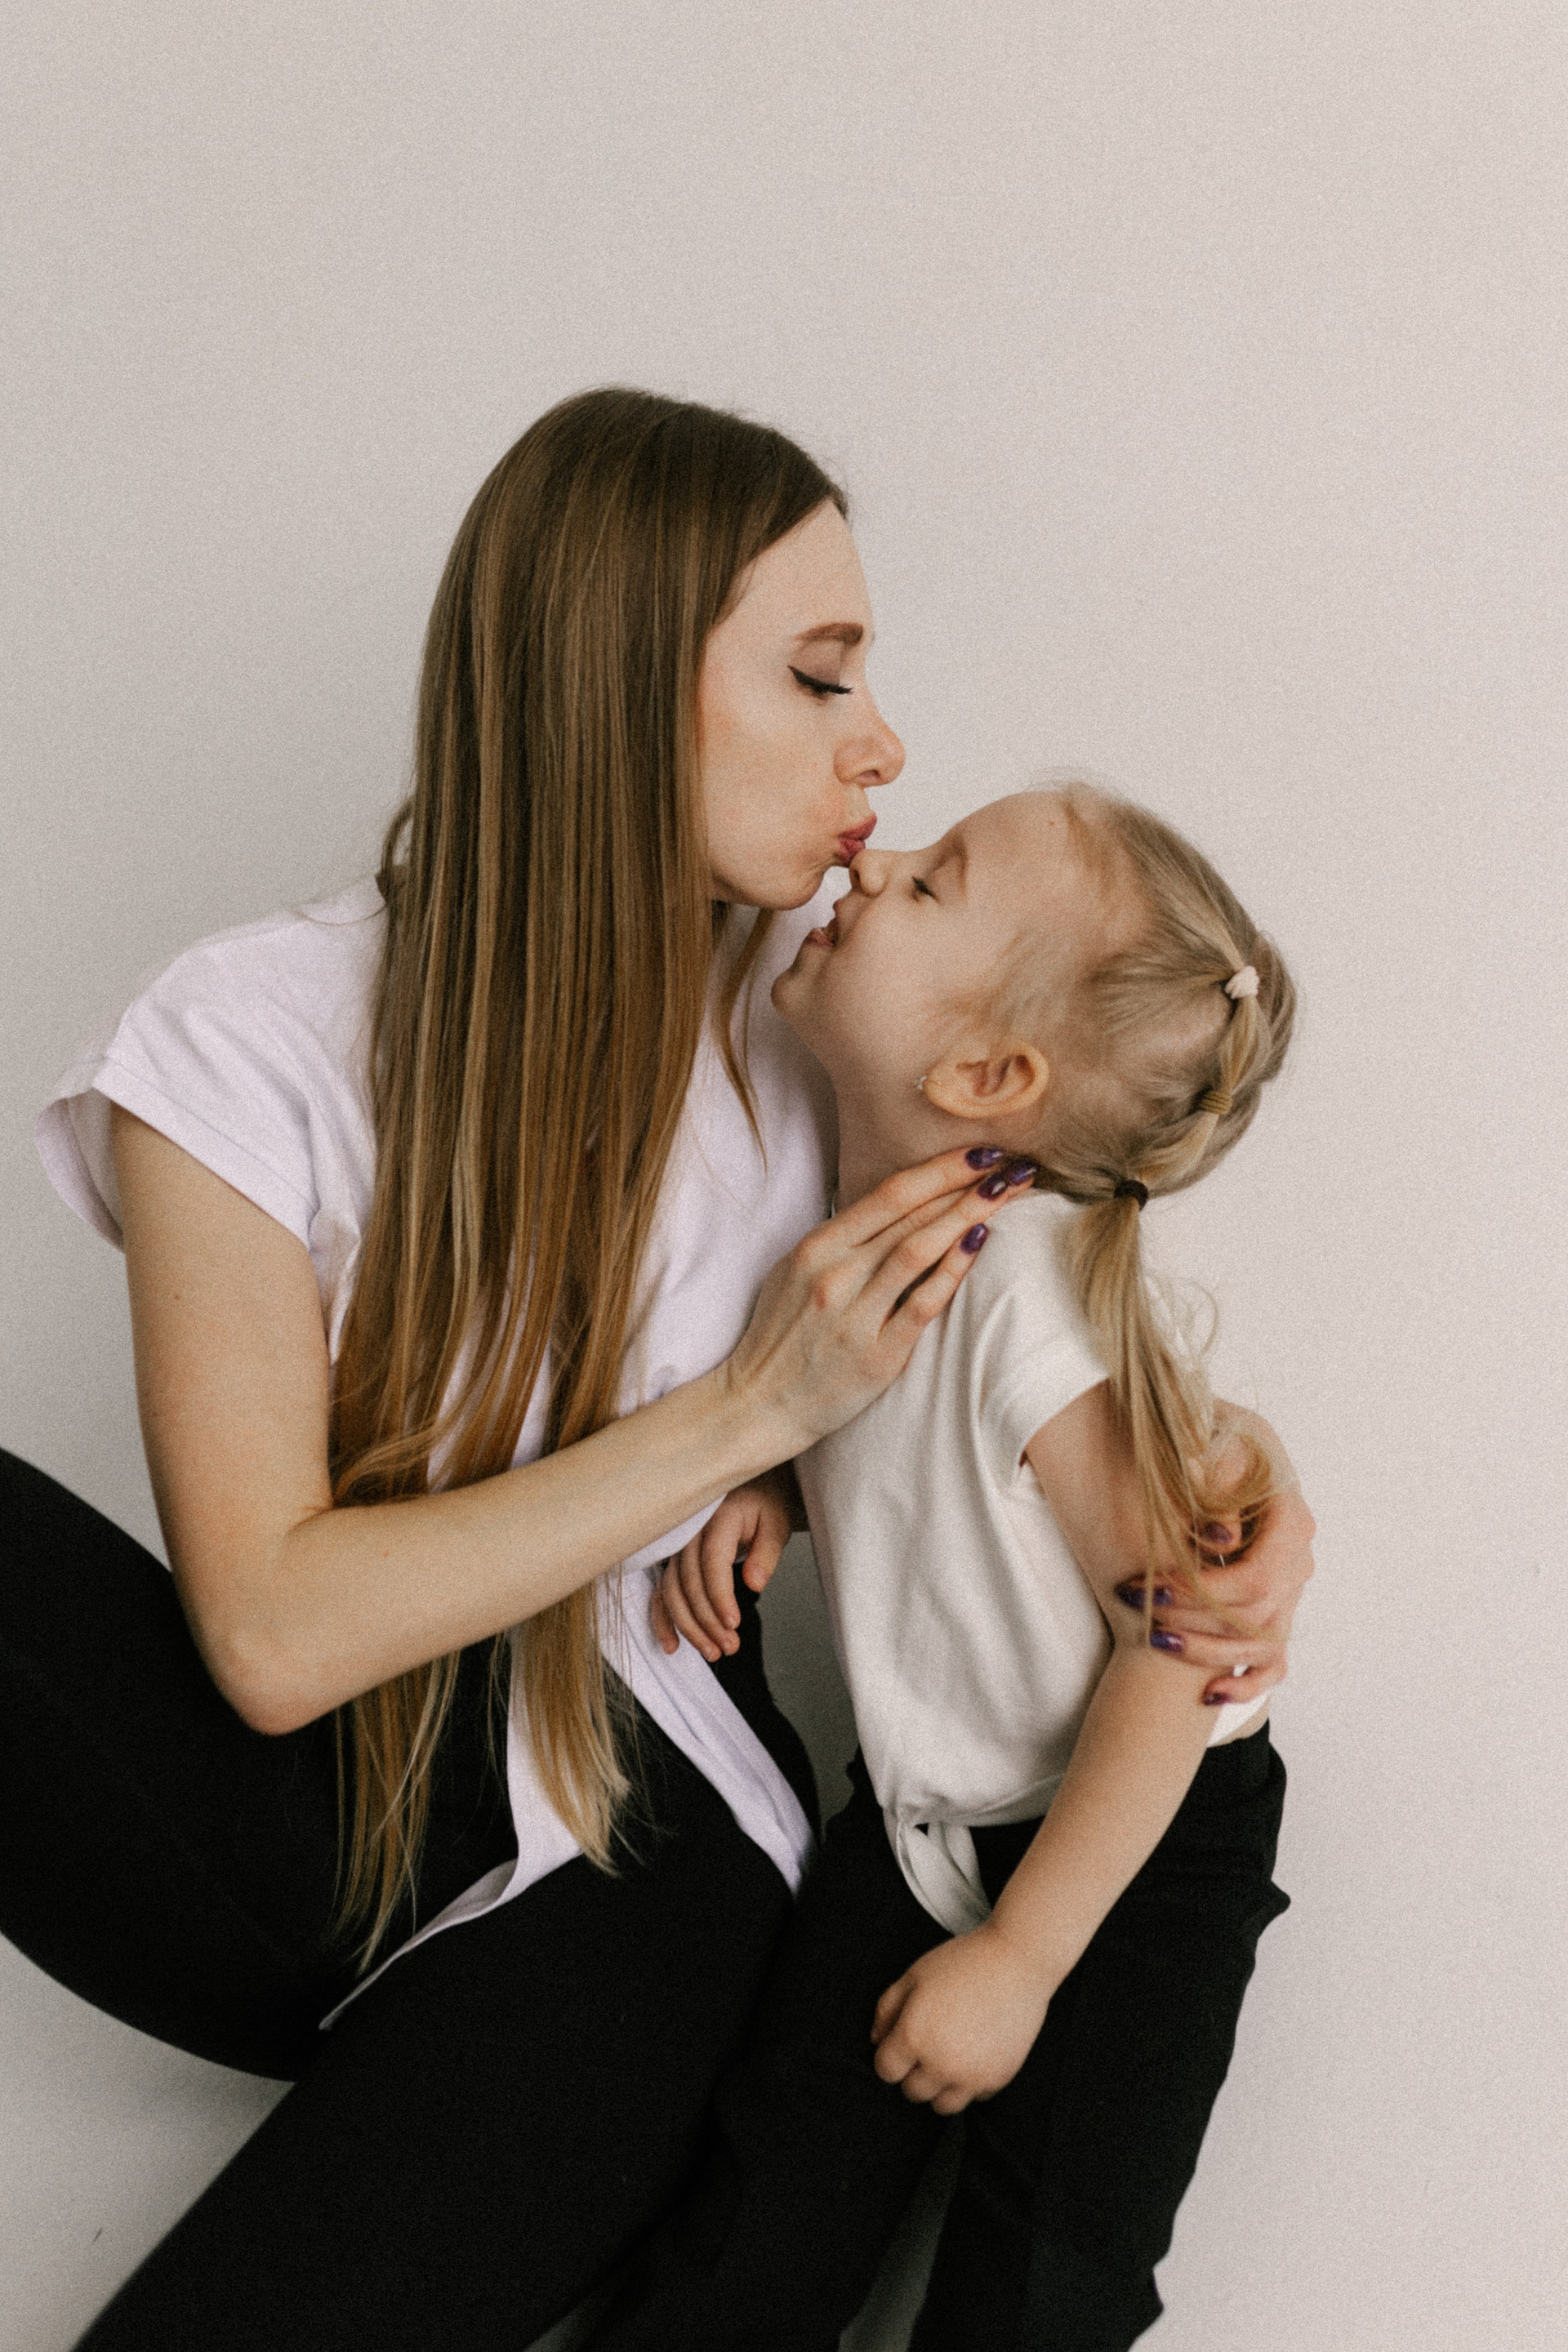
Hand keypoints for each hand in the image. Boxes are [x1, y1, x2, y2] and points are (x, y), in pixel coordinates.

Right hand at [651, 1470, 794, 1659]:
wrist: (748, 1487)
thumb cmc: (763, 1503)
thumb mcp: (776, 1522)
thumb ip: (766, 1552)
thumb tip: (754, 1584)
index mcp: (717, 1517)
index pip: (712, 1562)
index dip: (719, 1596)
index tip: (733, 1625)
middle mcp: (690, 1533)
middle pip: (689, 1582)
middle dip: (707, 1620)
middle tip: (729, 1647)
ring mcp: (678, 1548)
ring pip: (672, 1591)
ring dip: (688, 1626)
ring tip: (712, 1652)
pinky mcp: (675, 1561)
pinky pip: (661, 1592)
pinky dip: (663, 1618)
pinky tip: (671, 1645)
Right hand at [720, 1148, 1035, 1460]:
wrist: (756, 1403)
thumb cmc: (781, 1337)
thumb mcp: (796, 1273)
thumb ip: (843, 1241)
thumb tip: (896, 1210)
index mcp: (817, 1247)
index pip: (890, 1193)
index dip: (941, 1168)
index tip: (981, 1152)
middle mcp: (835, 1273)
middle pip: (912, 1213)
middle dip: (968, 1184)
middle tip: (1014, 1165)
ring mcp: (855, 1313)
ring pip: (919, 1249)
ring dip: (969, 1216)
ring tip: (1008, 1195)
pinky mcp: (875, 1354)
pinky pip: (922, 1304)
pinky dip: (953, 1271)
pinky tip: (981, 1246)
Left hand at [871, 1924, 1051, 2114]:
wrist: (1017, 1962)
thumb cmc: (962, 1963)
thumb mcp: (914, 1975)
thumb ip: (887, 2009)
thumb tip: (876, 2039)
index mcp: (914, 2038)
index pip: (886, 2071)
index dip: (889, 2055)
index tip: (901, 2041)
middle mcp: (940, 2065)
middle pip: (912, 2092)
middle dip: (913, 2072)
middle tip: (928, 2044)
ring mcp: (971, 2076)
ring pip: (943, 2106)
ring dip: (940, 2086)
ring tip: (949, 2056)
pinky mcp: (997, 2079)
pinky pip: (975, 2097)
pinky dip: (971, 2083)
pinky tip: (975, 2053)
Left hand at [1112, 1408, 1315, 1705]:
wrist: (1214, 1435)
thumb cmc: (1208, 1431)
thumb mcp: (1207, 1435)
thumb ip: (1210, 1472)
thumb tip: (1219, 1533)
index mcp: (1289, 1515)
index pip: (1256, 1578)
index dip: (1203, 1592)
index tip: (1152, 1587)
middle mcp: (1298, 1555)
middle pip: (1255, 1613)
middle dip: (1193, 1619)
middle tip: (1138, 1607)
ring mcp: (1290, 1585)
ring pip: (1263, 1643)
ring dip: (1209, 1652)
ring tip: (1154, 1642)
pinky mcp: (1275, 1606)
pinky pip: (1274, 1662)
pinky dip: (1247, 1684)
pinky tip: (1208, 1695)